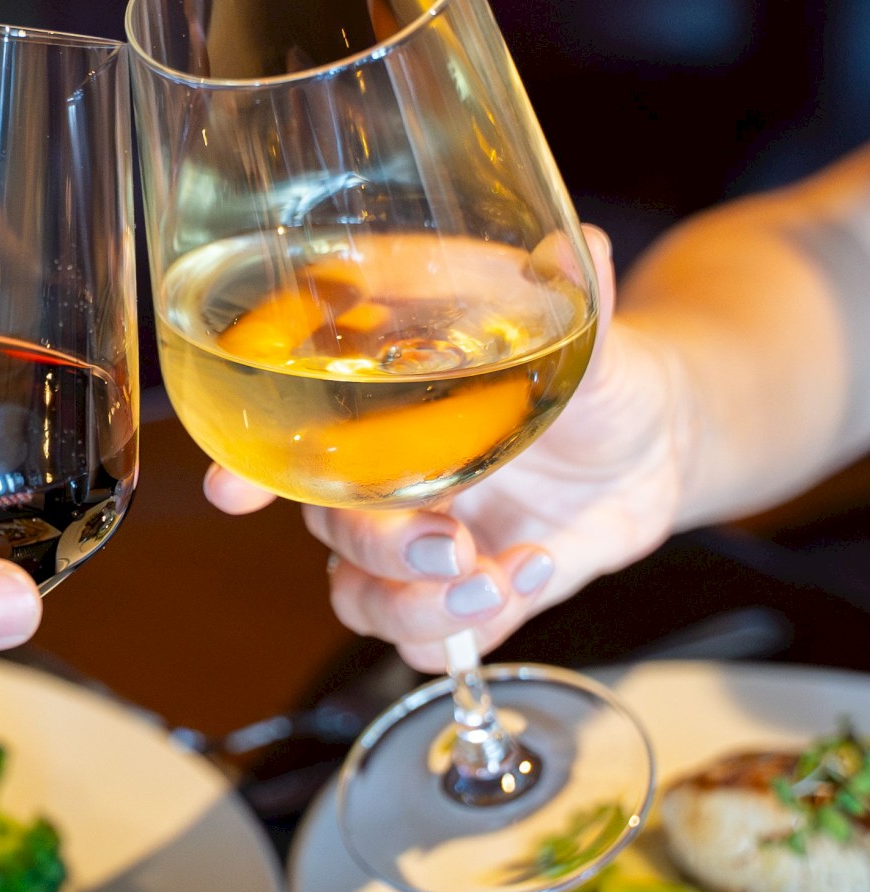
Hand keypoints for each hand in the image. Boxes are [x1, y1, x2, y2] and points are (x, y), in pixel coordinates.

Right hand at [207, 229, 687, 668]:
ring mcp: (421, 548)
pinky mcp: (465, 600)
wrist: (659, 442)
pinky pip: (427, 645)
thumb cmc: (596, 373)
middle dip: (379, 549)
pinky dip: (469, 630)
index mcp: (384, 413)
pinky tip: (533, 574)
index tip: (232, 490)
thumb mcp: (586, 335)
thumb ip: (573, 299)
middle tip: (452, 545)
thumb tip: (575, 246)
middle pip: (329, 531)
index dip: (247, 469)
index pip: (286, 440)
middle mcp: (386, 485)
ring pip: (361, 602)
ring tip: (497, 580)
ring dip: (418, 607)